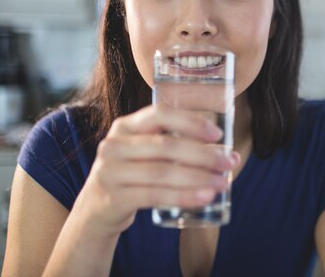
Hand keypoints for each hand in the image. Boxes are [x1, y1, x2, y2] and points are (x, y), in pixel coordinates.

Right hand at [71, 104, 238, 237]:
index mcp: (125, 126)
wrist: (96, 209)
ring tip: (222, 183)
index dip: (190, 122)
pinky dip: (184, 196)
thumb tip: (228, 155)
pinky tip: (205, 198)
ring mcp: (111, 171)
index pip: (160, 113)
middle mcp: (114, 144)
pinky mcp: (113, 198)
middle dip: (203, 154)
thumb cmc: (133, 175)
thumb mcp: (145, 152)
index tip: (217, 134)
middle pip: (166, 145)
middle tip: (228, 163)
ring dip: (198, 178)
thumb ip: (178, 147)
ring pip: (163, 172)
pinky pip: (155, 196)